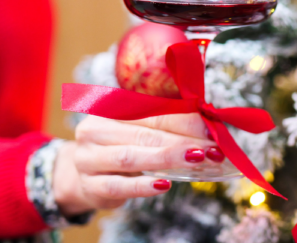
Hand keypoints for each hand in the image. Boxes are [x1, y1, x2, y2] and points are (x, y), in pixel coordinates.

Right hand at [53, 114, 220, 215]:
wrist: (84, 177)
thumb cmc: (121, 148)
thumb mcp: (138, 131)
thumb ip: (167, 125)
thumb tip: (208, 127)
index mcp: (109, 108)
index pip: (153, 112)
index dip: (185, 121)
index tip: (212, 131)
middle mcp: (94, 130)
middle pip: (144, 134)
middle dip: (182, 142)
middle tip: (211, 150)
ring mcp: (88, 159)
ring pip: (130, 157)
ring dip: (166, 159)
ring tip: (196, 160)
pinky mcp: (90, 186)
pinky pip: (118, 186)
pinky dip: (142, 186)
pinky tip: (164, 186)